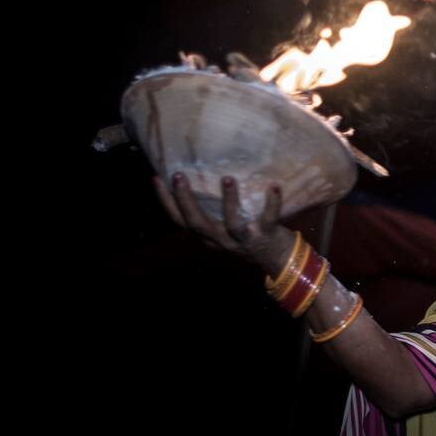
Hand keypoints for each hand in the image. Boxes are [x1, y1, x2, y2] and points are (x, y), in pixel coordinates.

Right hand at [153, 172, 295, 273]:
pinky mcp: (266, 235)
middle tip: (178, 176)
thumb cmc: (247, 235)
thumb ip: (211, 212)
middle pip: (198, 223)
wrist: (279, 259)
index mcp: (208, 236)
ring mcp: (244, 238)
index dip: (166, 202)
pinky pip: (268, 218)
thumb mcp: (223, 229)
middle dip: (186, 200)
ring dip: (229, 201)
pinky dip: (272, 202)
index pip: (180, 221)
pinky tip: (274, 186)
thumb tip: (199, 176)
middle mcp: (222, 239)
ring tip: (227, 178)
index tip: (157, 178)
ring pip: (232, 223)